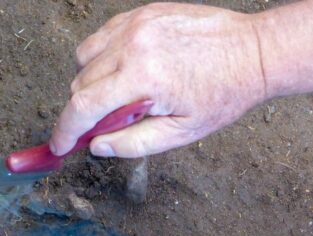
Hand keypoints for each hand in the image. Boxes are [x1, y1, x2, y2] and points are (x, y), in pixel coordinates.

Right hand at [50, 2, 267, 157]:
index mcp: (144, 78)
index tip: (60, 145)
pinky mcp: (141, 12)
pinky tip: (125, 70)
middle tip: (109, 124)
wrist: (252, 52)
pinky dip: (102, 58)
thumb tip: (96, 146)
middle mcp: (133, 45)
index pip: (83, 106)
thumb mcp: (181, 133)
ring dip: (91, 83)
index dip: (65, 130)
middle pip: (80, 84)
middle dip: (84, 111)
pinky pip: (101, 37)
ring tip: (121, 95)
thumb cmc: (223, 95)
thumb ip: (133, 144)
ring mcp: (136, 24)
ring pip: (84, 59)